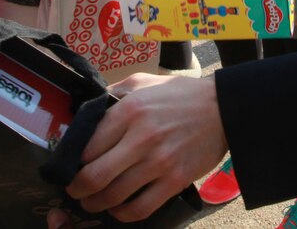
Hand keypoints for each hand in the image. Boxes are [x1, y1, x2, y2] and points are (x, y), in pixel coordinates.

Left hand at [64, 74, 225, 221]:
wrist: (224, 108)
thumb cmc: (181, 95)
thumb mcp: (145, 82)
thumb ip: (116, 93)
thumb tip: (90, 109)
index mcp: (130, 110)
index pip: (87, 145)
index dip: (74, 160)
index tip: (72, 165)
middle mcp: (141, 137)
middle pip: (94, 175)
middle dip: (77, 188)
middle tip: (74, 190)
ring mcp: (159, 162)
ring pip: (113, 195)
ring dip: (96, 203)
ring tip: (92, 202)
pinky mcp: (175, 181)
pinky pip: (139, 208)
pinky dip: (123, 214)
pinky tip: (119, 209)